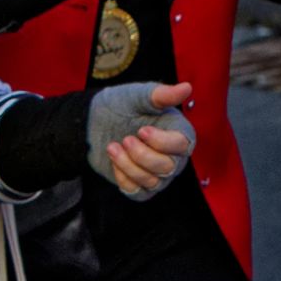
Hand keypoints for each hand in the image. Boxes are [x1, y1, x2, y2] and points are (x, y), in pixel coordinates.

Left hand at [88, 80, 196, 198]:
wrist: (93, 122)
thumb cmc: (121, 106)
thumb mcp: (139, 96)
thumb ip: (162, 95)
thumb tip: (187, 87)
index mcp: (179, 134)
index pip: (183, 145)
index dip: (162, 141)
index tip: (142, 129)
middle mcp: (173, 157)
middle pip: (167, 167)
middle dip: (141, 155)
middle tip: (125, 138)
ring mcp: (157, 174)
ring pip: (152, 181)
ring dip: (127, 165)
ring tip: (112, 146)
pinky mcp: (141, 186)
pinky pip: (138, 192)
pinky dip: (122, 177)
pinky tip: (114, 159)